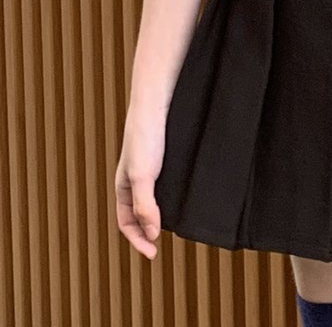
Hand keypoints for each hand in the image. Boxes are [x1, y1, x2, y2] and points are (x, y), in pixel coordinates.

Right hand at [114, 109, 167, 258]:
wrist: (157, 104)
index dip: (137, 240)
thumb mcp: (143, 175)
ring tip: (175, 226)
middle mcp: (134, 180)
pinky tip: (184, 199)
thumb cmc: (145, 137)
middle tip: (161, 245)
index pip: (125, 223)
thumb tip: (152, 234)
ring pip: (153, 201)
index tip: (153, 253)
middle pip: (138, 214)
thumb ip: (145, 205)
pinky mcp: (166, 160)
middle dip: (147, 231)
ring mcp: (150, 170)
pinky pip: (167, 186)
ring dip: (160, 215)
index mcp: (122, 186)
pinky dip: (171, 198)